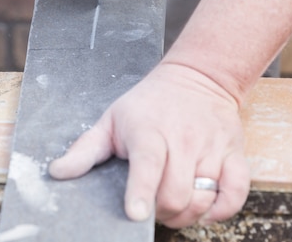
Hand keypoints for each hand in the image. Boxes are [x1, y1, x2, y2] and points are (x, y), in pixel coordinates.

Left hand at [49, 62, 249, 228]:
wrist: (199, 76)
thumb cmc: (149, 103)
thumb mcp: (112, 119)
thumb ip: (84, 150)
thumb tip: (56, 174)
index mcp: (149, 131)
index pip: (148, 163)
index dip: (141, 191)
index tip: (135, 214)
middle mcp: (182, 139)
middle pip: (175, 192)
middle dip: (160, 213)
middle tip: (151, 208)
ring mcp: (211, 147)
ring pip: (203, 197)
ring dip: (187, 214)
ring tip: (173, 207)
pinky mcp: (234, 153)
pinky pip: (236, 192)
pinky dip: (222, 209)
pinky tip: (205, 208)